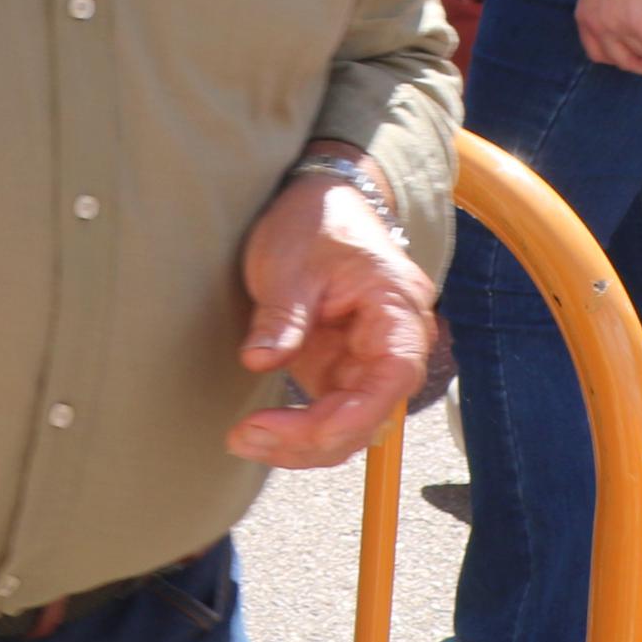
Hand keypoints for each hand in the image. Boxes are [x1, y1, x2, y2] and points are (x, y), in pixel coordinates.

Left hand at [228, 166, 434, 469]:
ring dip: (302, 443)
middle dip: (312, 439)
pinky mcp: (340, 368)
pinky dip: (297, 429)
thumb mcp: (290, 262)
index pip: (391, 381)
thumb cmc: (314, 221)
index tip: (296, 431)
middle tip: (246, 438)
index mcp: (398, 312)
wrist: (318, 198)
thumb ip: (283, 315)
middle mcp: (394, 345)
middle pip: (369, 415)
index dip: (349, 417)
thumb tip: (261, 361)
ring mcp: (366, 361)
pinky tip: (258, 434)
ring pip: (349, 425)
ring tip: (243, 441)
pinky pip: (328, 413)